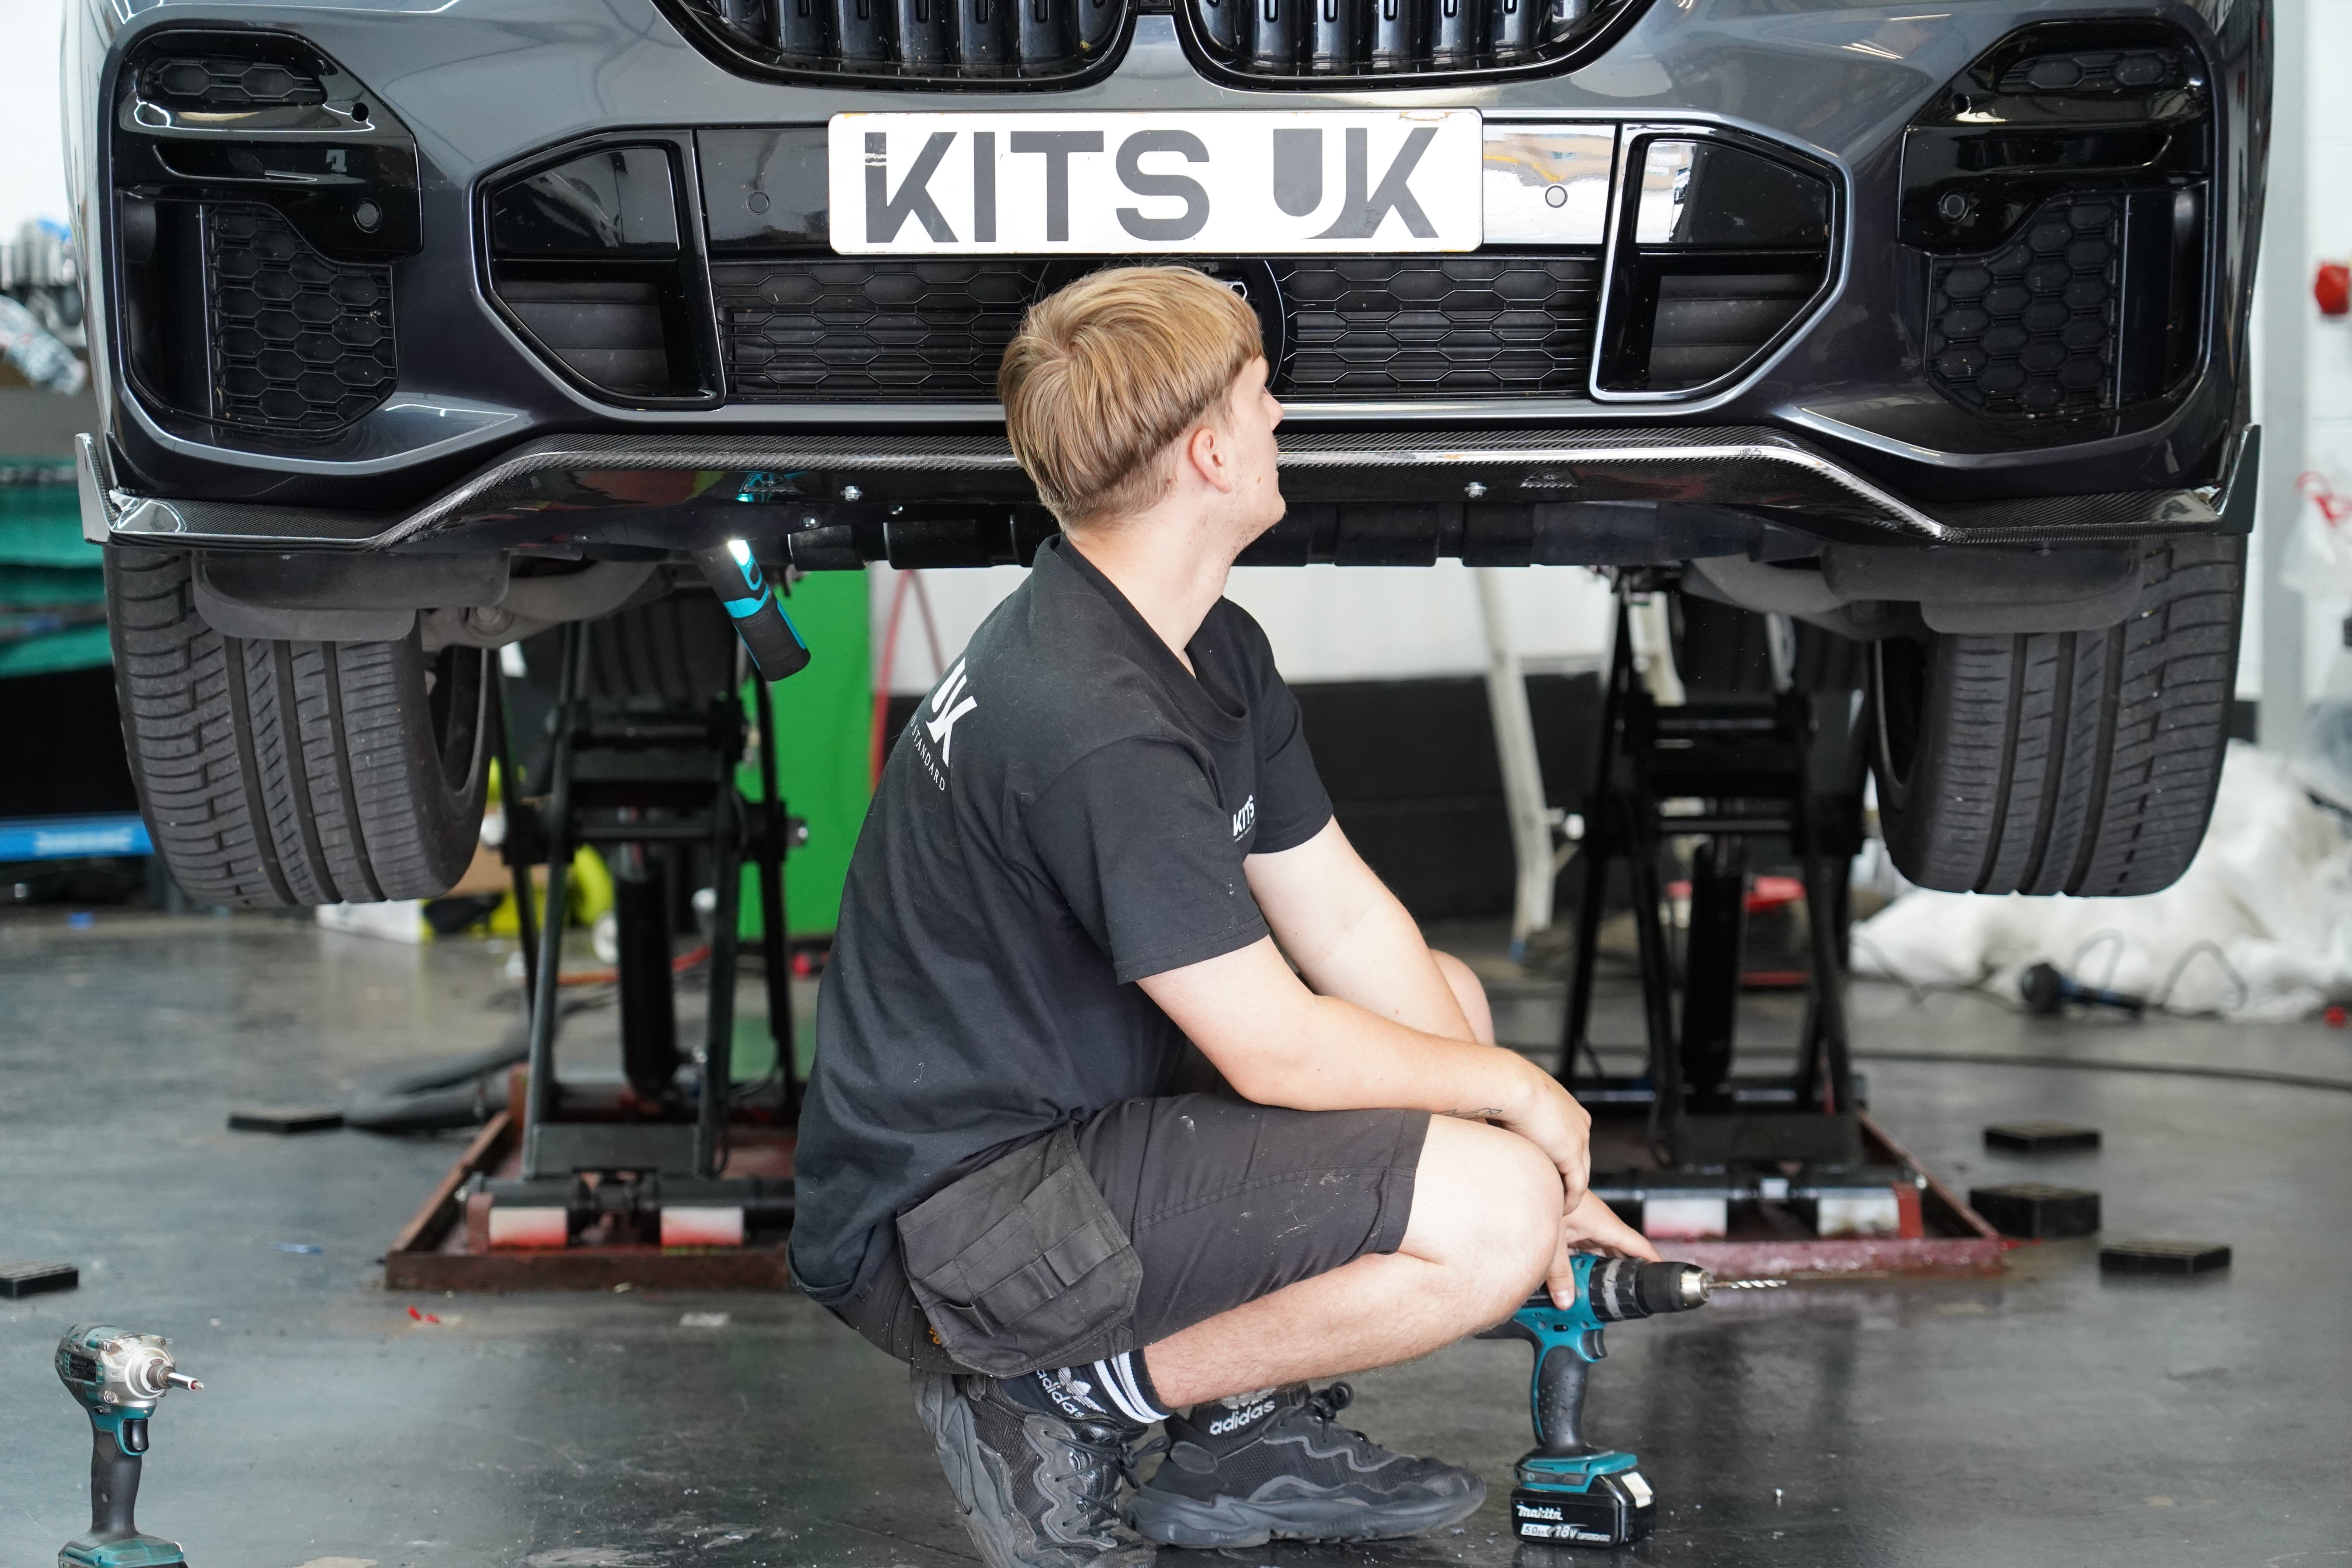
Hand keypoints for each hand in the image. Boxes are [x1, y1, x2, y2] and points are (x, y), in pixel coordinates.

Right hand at [1493, 1059, 1592, 1206]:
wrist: (1510, 1084)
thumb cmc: (1501, 1087)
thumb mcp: (1513, 1101)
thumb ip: (1513, 1116)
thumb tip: (1489, 1122)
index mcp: (1568, 1109)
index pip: (1570, 1140)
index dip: (1560, 1158)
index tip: (1548, 1173)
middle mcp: (1579, 1124)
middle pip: (1579, 1159)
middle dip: (1567, 1177)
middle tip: (1554, 1194)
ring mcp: (1580, 1139)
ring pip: (1580, 1175)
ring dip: (1569, 1193)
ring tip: (1556, 1208)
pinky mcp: (1573, 1155)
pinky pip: (1577, 1186)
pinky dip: (1570, 1200)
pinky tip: (1560, 1210)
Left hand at [1545, 1190, 1661, 1306]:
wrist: (1528, 1178)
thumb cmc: (1542, 1194)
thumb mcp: (1552, 1239)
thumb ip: (1558, 1273)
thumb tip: (1565, 1300)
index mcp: (1603, 1223)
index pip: (1638, 1244)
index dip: (1653, 1261)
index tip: (1664, 1277)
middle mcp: (1599, 1224)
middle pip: (1621, 1253)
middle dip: (1625, 1274)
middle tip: (1628, 1297)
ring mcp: (1587, 1225)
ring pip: (1602, 1253)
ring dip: (1602, 1271)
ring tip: (1601, 1294)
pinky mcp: (1574, 1226)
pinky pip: (1587, 1249)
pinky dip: (1586, 1264)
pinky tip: (1578, 1278)